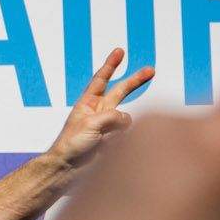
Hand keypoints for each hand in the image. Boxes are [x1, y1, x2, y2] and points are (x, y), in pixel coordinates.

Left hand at [44, 49, 155, 171]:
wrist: (68, 169)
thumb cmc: (71, 144)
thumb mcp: (90, 124)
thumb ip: (112, 116)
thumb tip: (128, 119)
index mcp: (87, 103)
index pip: (101, 79)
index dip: (111, 65)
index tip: (120, 51)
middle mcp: (99, 111)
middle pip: (121, 91)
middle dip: (136, 80)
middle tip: (151, 69)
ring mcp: (108, 125)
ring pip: (126, 118)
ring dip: (119, 127)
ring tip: (101, 139)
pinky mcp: (114, 139)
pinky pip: (126, 134)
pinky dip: (121, 139)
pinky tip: (107, 147)